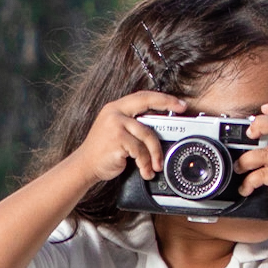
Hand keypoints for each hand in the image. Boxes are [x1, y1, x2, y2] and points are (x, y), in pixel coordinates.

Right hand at [68, 91, 187, 185]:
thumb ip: (133, 125)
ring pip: (147, 134)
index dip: (162, 98)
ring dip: (155, 153)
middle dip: (168, 104)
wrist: (84, 166)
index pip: (142, 96)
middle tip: (183, 114)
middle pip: (147, 103)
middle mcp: (115, 113)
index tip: (179, 103)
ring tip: (156, 166)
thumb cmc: (102, 152)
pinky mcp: (117, 140)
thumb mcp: (116, 131)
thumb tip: (158, 129)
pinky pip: (140, 150)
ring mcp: (115, 125)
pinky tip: (144, 171)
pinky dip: (145, 163)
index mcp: (115, 108)